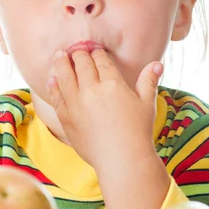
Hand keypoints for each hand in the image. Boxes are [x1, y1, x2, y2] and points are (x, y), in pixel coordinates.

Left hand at [46, 48, 162, 171]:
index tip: (94, 49)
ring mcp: (76, 104)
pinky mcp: (66, 118)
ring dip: (61, 63)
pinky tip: (52, 79)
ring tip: (59, 55)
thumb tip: (157, 63)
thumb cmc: (138, 132)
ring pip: (65, 77)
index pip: (101, 61)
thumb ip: (149, 81)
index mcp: (113, 84)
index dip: (96, 52)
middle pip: (81, 65)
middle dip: (78, 54)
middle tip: (75, 50)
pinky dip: (54, 86)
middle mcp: (92, 91)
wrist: (121, 160)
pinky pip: (57, 97)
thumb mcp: (147, 104)